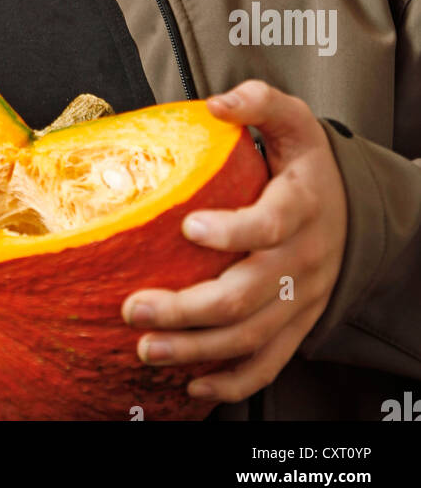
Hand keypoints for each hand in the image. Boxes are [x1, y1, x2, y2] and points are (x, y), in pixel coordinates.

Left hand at [120, 79, 347, 404]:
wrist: (353, 209)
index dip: (233, 231)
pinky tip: (192, 385)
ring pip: (250, 336)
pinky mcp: (295, 324)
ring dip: (196, 349)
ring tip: (147, 347)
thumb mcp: (294, 121)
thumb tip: (218, 104)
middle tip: (135, 306)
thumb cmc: (306, 165)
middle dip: (188, 308)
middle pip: (246, 294)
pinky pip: (267, 363)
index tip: (188, 227)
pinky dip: (233, 382)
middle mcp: (302, 259)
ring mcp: (300, 298)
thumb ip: (260, 102)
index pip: (271, 225)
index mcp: (302, 208)